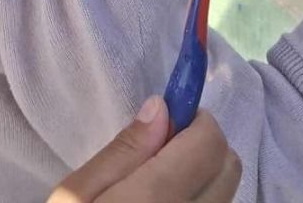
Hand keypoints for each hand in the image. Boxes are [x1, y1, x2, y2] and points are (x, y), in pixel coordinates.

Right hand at [48, 97, 240, 202]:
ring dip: (203, 181)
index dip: (192, 121)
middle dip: (202, 148)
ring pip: (226, 195)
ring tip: (159, 192)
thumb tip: (163, 108)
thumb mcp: (73, 199)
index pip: (211, 142)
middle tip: (160, 156)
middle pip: (229, 165)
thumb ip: (123, 152)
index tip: (166, 123)